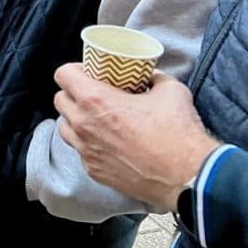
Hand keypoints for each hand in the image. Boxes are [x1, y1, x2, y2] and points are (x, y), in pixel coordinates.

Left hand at [53, 64, 219, 210]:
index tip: (88, 73)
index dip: (74, 70)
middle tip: (92, 94)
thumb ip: (154, 78)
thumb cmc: (178, 132)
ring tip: (96, 119)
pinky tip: (107, 143)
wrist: (188, 176)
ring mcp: (86, 151)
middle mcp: (83, 125)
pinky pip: (80, 152)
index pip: (63, 75)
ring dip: (75, 120)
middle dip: (72, 94)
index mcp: (95, 100)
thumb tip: (150, 75)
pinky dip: (88, 145)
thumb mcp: (170, 90)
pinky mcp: (95, 171)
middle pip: (60, 100)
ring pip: (65, 128)